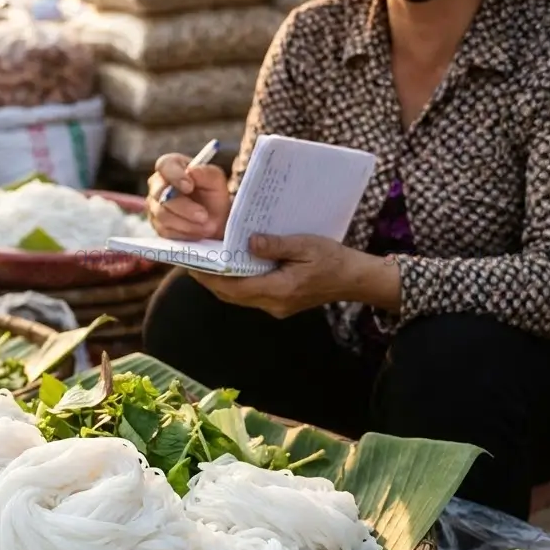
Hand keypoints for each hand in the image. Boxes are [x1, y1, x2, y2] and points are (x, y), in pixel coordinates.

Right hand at [146, 153, 230, 240]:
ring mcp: (154, 205)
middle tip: (204, 216)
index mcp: (172, 166)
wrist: (215, 220)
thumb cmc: (213, 195)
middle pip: (161, 194)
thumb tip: (191, 171)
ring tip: (207, 227)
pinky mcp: (157, 225)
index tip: (189, 187)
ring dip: (187, 223)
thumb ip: (206, 173)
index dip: (175, 176)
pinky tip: (198, 231)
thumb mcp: (216, 181)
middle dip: (185, 207)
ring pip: (163, 215)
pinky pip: (165, 230)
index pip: (164, 165)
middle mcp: (158, 184)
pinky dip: (184, 233)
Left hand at [191, 234, 400, 317]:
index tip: (193, 264)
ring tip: (207, 262)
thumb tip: (249, 242)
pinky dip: (237, 283)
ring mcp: (276, 307)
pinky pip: (250, 295)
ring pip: (239, 297)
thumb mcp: (305, 245)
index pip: (234, 288)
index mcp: (279, 290)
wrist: (355, 279)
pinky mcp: (279, 303)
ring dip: (222, 282)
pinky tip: (232, 266)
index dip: (211, 278)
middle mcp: (273, 304)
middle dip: (210, 280)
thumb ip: (276, 245)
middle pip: (231, 295)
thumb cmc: (333, 260)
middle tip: (194, 260)